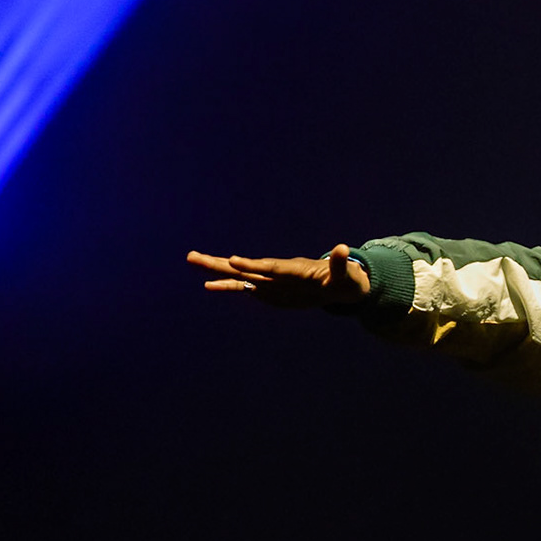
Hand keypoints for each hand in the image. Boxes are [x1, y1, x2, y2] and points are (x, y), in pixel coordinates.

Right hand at [187, 243, 370, 306]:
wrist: (340, 285)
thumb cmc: (346, 280)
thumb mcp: (347, 275)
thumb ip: (341, 264)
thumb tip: (344, 249)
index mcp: (294, 270)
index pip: (271, 268)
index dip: (253, 265)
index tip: (234, 261)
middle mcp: (278, 273)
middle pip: (246, 268)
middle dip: (221, 264)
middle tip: (193, 256)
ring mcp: (271, 282)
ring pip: (240, 276)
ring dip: (217, 271)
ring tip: (193, 260)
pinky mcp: (269, 291)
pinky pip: (245, 288)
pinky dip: (228, 287)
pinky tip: (210, 286)